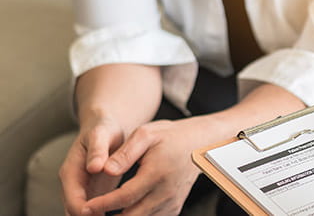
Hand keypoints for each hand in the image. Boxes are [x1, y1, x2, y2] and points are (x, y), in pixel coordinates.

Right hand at [60, 117, 123, 214]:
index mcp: (70, 171)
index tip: (101, 215)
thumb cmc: (103, 129)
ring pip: (84, 213)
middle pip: (75, 211)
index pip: (73, 199)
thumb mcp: (100, 135)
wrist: (106, 128)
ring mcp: (82, 190)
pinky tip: (122, 215)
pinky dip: (105, 215)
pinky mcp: (94, 192)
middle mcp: (73, 184)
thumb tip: (94, 167)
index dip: (85, 211)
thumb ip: (97, 150)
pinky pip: (96, 210)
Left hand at [81, 117, 216, 214]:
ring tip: (102, 214)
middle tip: (90, 213)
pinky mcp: (175, 207)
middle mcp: (166, 192)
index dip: (103, 205)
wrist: (199, 143)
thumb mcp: (145, 135)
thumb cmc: (171, 136)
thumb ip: (124, 153)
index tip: (85, 207)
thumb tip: (105, 169)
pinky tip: (123, 213)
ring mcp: (172, 202)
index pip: (125, 197)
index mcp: (157, 174)